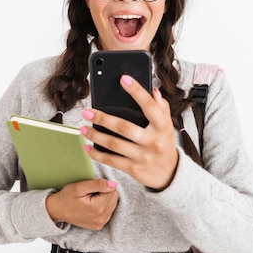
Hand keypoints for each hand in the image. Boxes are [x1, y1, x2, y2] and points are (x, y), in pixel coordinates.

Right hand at [45, 178, 118, 230]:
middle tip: (90, 193)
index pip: (113, 190)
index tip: (92, 188)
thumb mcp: (79, 187)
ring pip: (113, 204)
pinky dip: (103, 206)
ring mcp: (100, 223)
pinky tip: (92, 205)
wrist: (57, 210)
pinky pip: (109, 211)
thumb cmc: (66, 197)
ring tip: (91, 199)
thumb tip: (113, 184)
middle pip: (114, 198)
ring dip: (104, 199)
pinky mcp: (99, 225)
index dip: (103, 186)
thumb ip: (97, 184)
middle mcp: (101, 218)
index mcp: (97, 208)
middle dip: (105, 192)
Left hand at [81, 75, 178, 190]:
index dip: (137, 91)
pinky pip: (111, 160)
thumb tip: (154, 90)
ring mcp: (142, 156)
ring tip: (83, 127)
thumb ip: (161, 108)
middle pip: (124, 127)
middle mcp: (153, 141)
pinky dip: (97, 154)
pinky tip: (87, 147)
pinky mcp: (133, 169)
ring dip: (95, 136)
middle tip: (87, 112)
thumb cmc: (164, 144)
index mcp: (162, 127)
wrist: (169, 174)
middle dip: (103, 119)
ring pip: (114, 144)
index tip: (123, 79)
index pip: (149, 106)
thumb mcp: (167, 126)